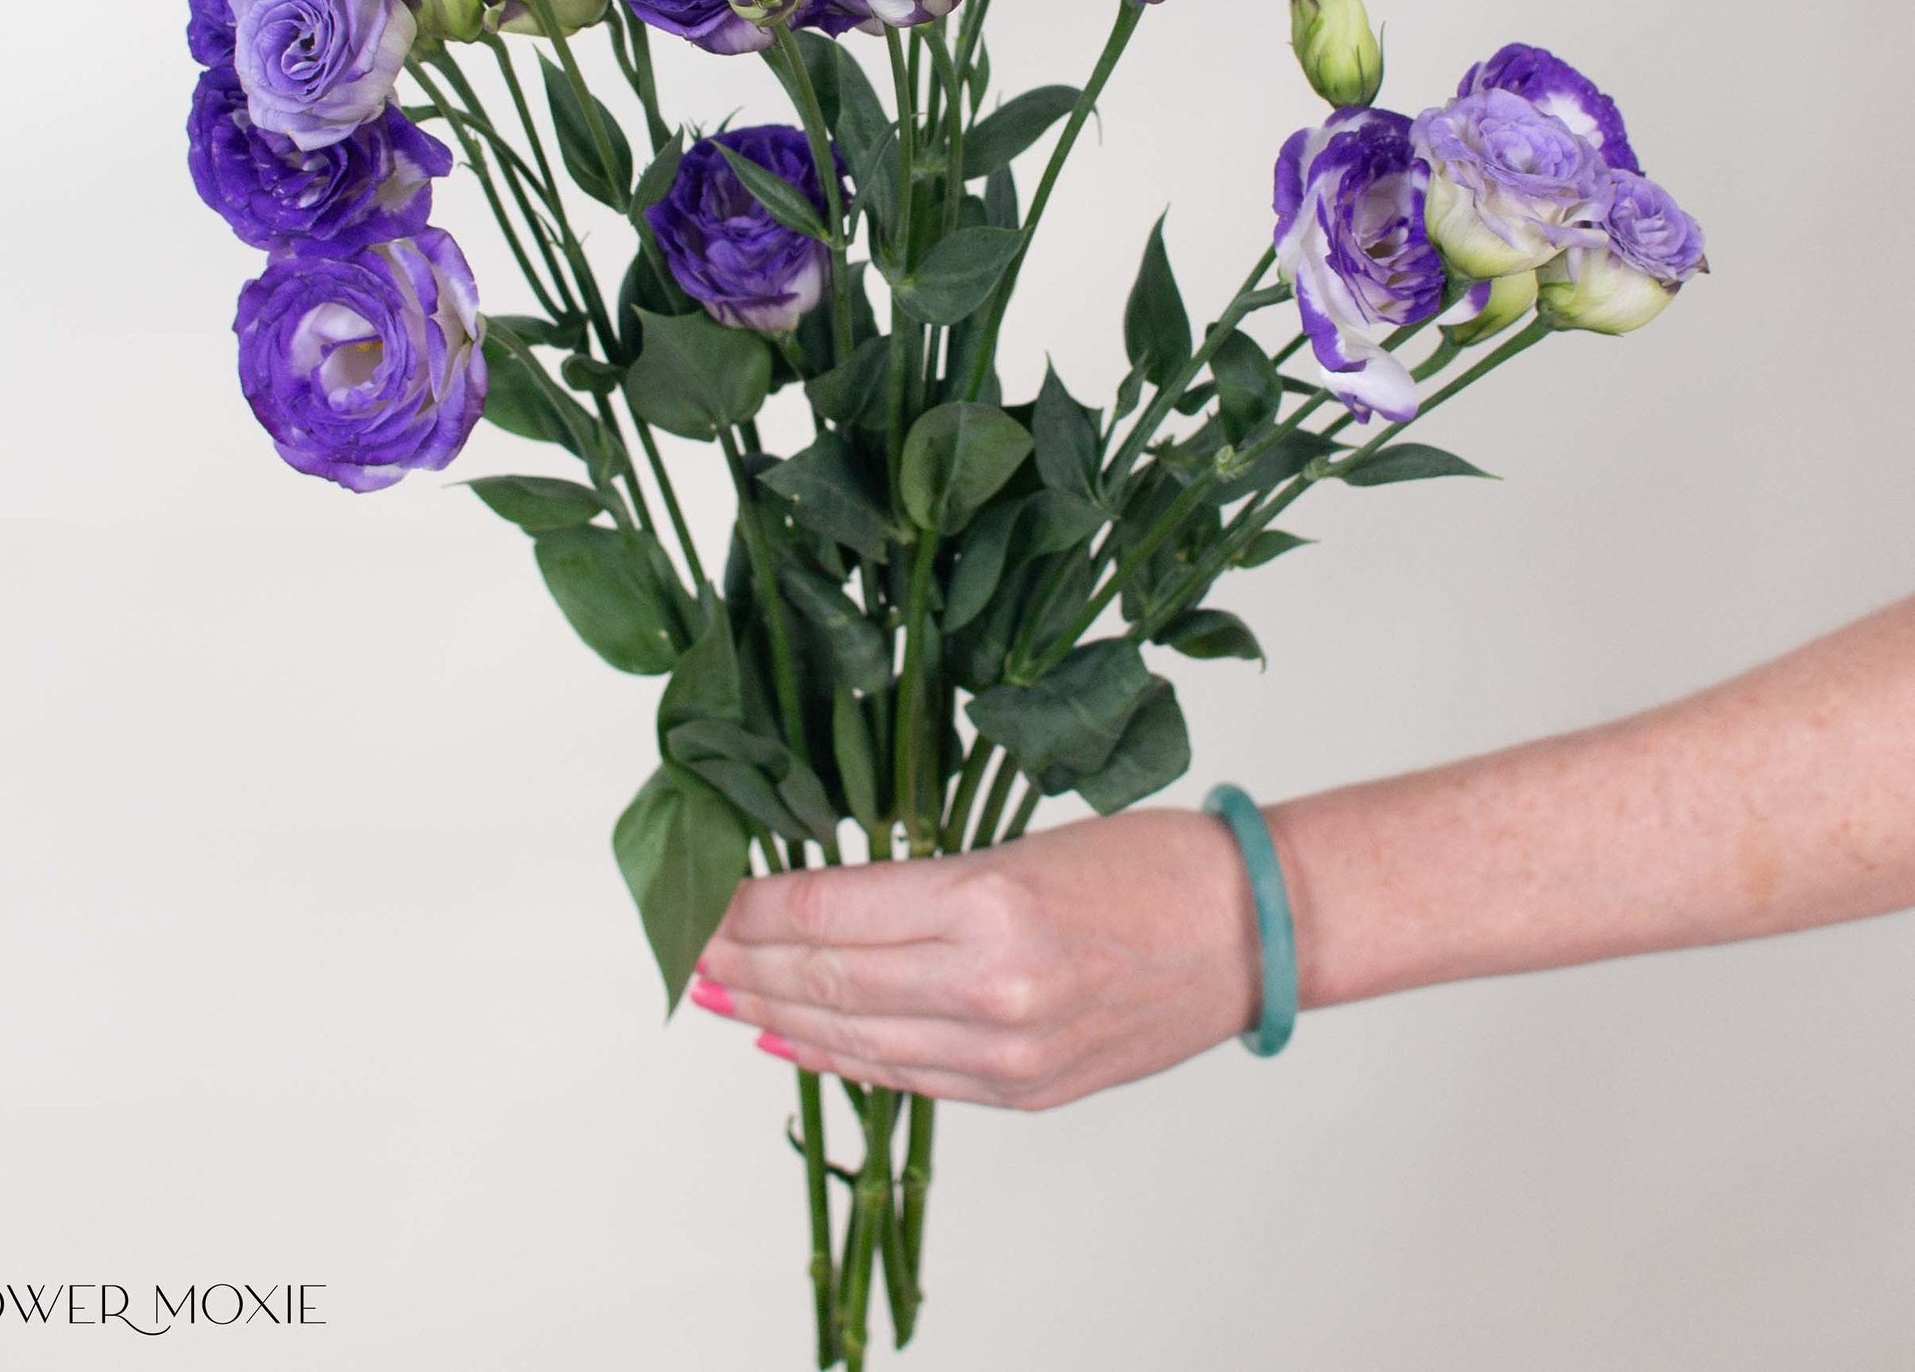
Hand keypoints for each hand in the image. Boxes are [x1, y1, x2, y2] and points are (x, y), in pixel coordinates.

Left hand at [690, 808, 1259, 1109]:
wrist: (1250, 932)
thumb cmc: (1149, 864)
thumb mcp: (1021, 845)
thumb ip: (924, 889)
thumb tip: (823, 904)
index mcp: (988, 900)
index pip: (830, 909)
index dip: (754, 907)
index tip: (705, 894)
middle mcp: (989, 986)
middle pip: (828, 980)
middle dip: (744, 965)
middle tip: (685, 948)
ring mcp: (1007, 1053)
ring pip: (855, 1039)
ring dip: (775, 1018)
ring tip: (719, 997)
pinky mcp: (1025, 1092)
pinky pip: (908, 1081)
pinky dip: (841, 1064)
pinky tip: (793, 1046)